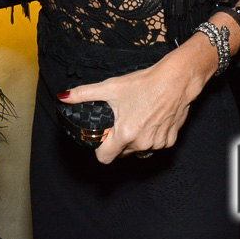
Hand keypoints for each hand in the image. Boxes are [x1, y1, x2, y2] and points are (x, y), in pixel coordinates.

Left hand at [60, 32, 216, 163]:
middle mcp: (141, 144)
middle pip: (121, 153)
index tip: (101, 137)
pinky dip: (151, 136)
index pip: (104, 158)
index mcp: (124, 134)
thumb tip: (63, 96)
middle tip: (120, 120)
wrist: (176, 80)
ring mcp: (157, 144)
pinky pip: (154, 145)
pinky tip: (151, 120)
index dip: (99, 148)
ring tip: (137, 117)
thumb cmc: (144, 83)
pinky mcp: (170, 141)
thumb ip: (84, 94)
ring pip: (138, 150)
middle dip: (117, 141)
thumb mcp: (110, 86)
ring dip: (135, 140)